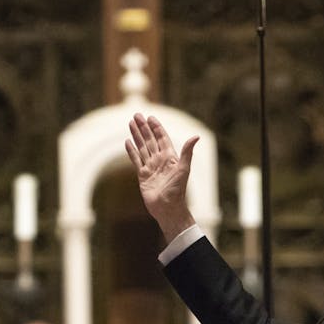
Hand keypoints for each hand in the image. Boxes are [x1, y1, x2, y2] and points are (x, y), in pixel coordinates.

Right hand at [126, 114, 197, 242]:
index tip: (150, 117)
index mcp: (170, 157)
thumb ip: (188, 152)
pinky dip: (131, 151)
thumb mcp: (184, 169)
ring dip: (137, 135)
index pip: (162, 138)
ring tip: (131, 123)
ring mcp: (151, 167)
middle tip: (136, 115)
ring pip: (142, 147)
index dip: (156, 128)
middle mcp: (160, 160)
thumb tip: (196, 136)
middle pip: (150, 140)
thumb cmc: (178, 190)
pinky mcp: (143, 176)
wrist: (168, 208)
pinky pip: (136, 160)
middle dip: (144, 127)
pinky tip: (127, 142)